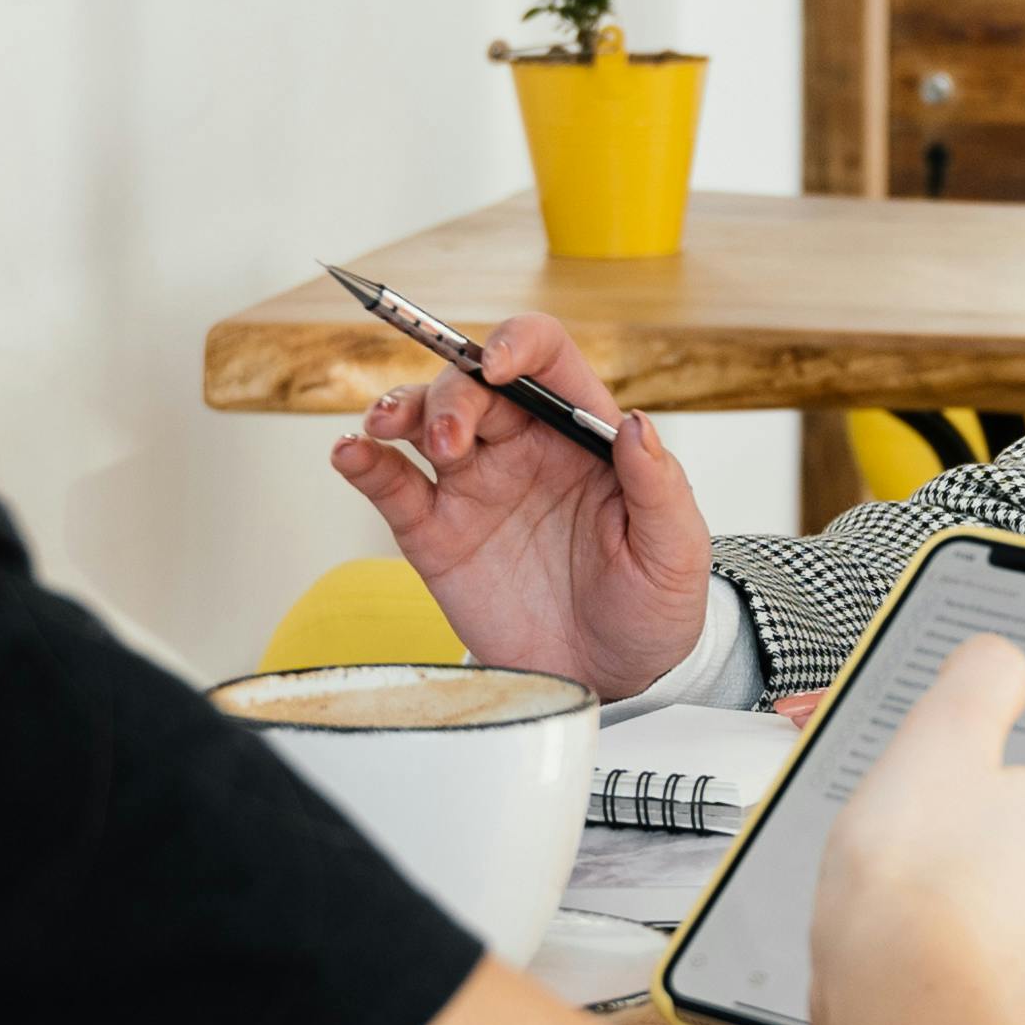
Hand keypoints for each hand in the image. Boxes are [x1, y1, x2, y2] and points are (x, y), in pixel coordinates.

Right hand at [328, 313, 720, 697]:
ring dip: (399, 409)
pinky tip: (349, 451)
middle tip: (451, 442)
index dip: (518, 344)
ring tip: (385, 429)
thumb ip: (658, 484)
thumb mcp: (675, 549)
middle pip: (471, 383)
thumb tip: (636, 424)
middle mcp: (521, 447)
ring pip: (421, 420)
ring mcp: (473, 488)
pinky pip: (390, 486)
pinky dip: (362, 461)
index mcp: (580, 433)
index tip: (500, 366)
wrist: (610, 679)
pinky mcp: (436, 536)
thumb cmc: (651, 606)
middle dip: (451, 395)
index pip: (544, 358)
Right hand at [810, 641, 1024, 1024]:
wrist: (905, 1024)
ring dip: (1003, 905)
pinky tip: (926, 956)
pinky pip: (1018, 981)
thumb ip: (980, 681)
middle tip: (956, 826)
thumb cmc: (918, 886)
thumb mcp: (936, 740)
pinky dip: (982, 967)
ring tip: (930, 895)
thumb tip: (1002, 658)